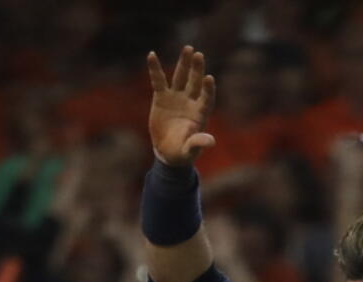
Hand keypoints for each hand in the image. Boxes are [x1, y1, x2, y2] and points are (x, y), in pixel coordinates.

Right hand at [146, 46, 216, 166]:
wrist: (167, 151)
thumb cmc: (182, 152)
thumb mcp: (190, 150)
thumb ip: (199, 143)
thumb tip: (211, 141)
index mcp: (200, 113)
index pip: (206, 98)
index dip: (208, 89)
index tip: (209, 78)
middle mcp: (190, 101)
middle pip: (195, 82)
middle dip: (197, 69)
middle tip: (199, 54)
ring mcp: (176, 97)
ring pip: (180, 77)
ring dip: (183, 63)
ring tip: (188, 48)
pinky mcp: (161, 97)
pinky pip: (158, 80)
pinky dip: (155, 69)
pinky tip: (151, 55)